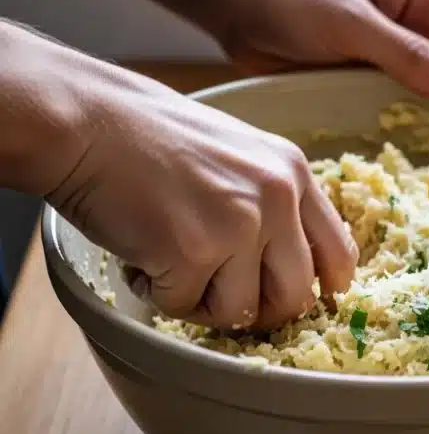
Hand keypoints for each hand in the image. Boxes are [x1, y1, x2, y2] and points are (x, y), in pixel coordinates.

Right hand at [47, 55, 356, 328]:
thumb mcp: (237, 155)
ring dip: (201, 302)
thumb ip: (272, 203)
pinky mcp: (193, 251)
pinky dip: (156, 292)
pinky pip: (184, 306)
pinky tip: (140, 254)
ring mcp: (238, 225)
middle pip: (296, 298)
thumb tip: (289, 270)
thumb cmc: (148, 138)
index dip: (321, 289)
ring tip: (168, 259)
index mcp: (292, 172)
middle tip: (217, 294)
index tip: (297, 301)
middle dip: (257, 311)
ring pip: (240, 313)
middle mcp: (276, 197)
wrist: (84, 120)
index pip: (339, 254)